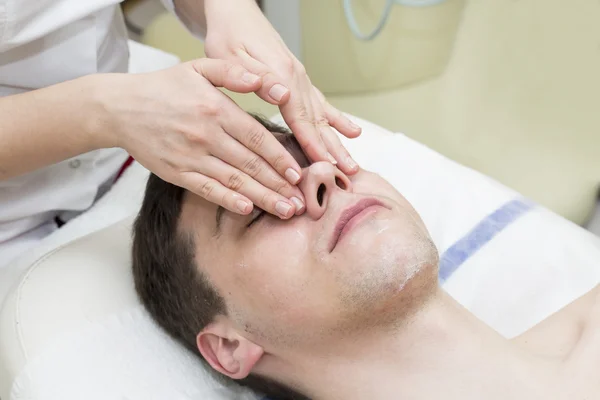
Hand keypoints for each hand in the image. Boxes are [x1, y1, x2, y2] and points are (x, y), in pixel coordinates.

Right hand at [95, 59, 304, 218]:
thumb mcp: (198, 68)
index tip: (298, 174)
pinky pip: (207, 190)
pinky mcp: (177, 173)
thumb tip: (264, 79)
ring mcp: (191, 156)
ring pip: (234, 181)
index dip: (280, 158)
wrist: (120, 108)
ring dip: (263, 198)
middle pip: (251, 164)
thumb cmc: (164, 87)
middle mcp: (206, 135)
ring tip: (285, 210)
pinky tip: (248, 210)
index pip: (257, 137)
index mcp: (216, 109)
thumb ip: (233, 72)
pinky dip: (228, 201)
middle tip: (301, 201)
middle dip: (279, 185)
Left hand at [203, 0, 361, 174]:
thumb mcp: (231, 56)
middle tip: (348, 172)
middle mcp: (296, 79)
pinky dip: (336, 120)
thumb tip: (282, 96)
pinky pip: (321, 103)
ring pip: (322, 115)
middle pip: (317, 120)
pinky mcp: (299, 80)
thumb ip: (257, 77)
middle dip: (332, 148)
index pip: (299, 117)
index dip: (311, 143)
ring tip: (352, 163)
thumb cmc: (228, 36)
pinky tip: (350, 131)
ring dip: (337, 140)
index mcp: (281, 75)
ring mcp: (300, 80)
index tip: (324, 164)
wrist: (236, 13)